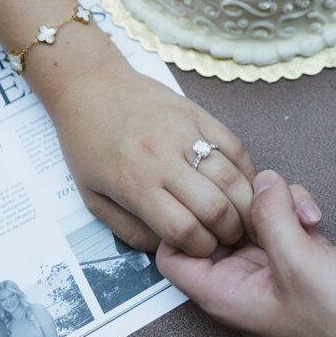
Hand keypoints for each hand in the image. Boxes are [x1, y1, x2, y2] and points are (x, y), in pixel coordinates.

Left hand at [53, 59, 256, 255]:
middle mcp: (163, 157)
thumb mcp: (93, 199)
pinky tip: (246, 187)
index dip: (199, 249)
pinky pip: (236, 146)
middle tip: (227, 238)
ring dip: (244, 205)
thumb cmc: (88, 144)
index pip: (183, 229)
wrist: (90, 86)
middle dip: (228, 233)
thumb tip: (170, 248)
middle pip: (215, 207)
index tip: (201, 250)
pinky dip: (248, 171)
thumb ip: (130, 231)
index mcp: (134, 182)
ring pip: (232, 178)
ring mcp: (185, 131)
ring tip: (242, 218)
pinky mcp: (199, 113)